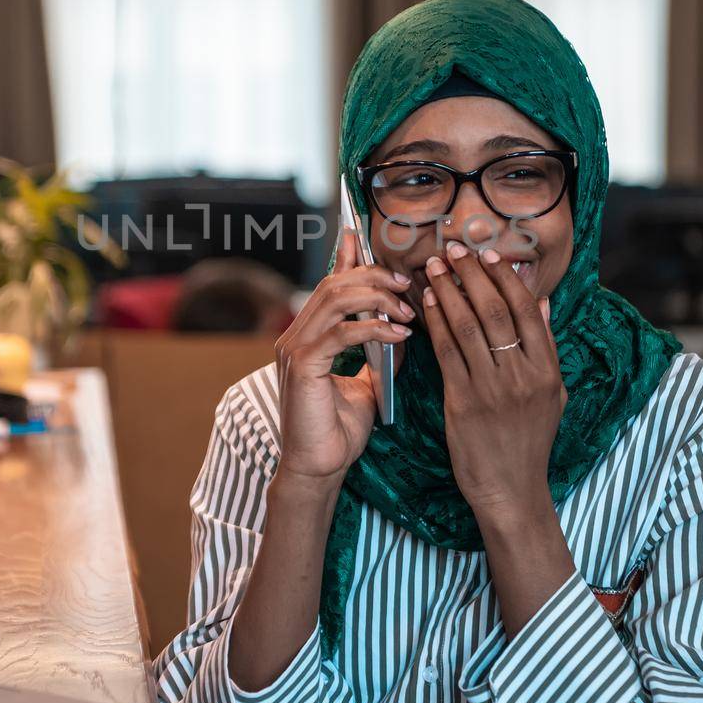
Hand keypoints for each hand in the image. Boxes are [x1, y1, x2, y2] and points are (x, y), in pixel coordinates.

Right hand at [273, 227, 413, 489]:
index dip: (346, 256)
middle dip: (374, 276)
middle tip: (407, 285)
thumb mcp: (368, 383)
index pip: (328, 283)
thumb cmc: (339, 430)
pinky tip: (398, 335)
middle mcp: (296, 335)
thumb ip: (379, 353)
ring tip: (407, 311)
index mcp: (309, 335)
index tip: (363, 235)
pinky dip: (373, 328)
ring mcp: (295, 349)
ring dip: (377, 298)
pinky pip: (341, 332)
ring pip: (335, 299)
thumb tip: (404, 328)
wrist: (320, 468)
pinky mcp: (302, 366)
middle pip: (334, 283)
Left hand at [422, 240, 565, 525]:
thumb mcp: (552, 394)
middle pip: (496, 311)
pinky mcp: (464, 402)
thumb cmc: (528, 441)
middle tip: (454, 251)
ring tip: (435, 268)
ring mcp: (493, 389)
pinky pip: (447, 353)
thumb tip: (542, 301)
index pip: (526, 311)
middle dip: (472, 276)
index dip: (505, 279)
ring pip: (468, 327)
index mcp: (547, 371)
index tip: (488, 256)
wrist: (510, 489)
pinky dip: (435, 323)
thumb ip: (546, 347)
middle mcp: (522, 376)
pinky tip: (426, 304)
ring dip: (448, 291)